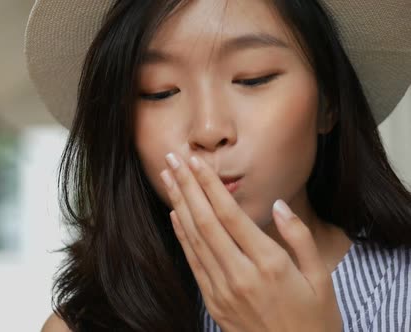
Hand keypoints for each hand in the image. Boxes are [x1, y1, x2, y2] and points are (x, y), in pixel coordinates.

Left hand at [159, 153, 341, 331]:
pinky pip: (193, 262)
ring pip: (194, 239)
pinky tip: (175, 215)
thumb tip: (279, 205)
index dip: (209, 185)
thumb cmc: (314, 321)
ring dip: (179, 205)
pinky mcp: (213, 302)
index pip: (230, 214)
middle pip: (205, 220)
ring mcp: (222, 290)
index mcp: (269, 264)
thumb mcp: (321, 279)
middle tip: (172, 158)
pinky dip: (182, 236)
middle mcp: (240, 274)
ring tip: (168, 178)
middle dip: (187, 186)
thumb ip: (300, 238)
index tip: (196, 161)